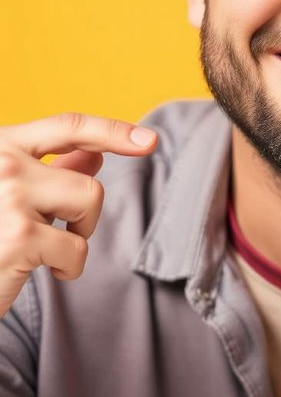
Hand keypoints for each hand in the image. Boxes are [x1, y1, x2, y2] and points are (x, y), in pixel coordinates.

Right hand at [0, 112, 156, 316]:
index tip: (150, 140)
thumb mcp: (11, 194)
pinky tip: (35, 270)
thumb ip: (50, 172)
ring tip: (43, 251)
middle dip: (85, 215)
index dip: (113, 131)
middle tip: (59, 235)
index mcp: (0, 145)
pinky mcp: (19, 235)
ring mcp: (10, 195)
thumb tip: (96, 154)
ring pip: (88, 203)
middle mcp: (3, 162)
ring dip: (78, 237)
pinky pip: (77, 249)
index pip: (68, 125)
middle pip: (87, 180)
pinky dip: (68, 267)